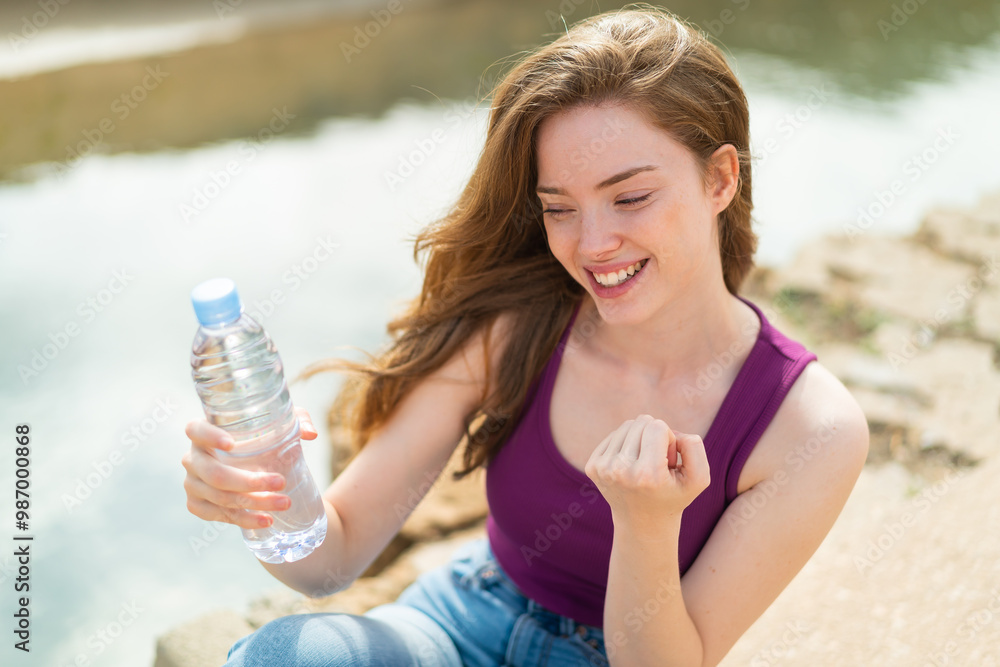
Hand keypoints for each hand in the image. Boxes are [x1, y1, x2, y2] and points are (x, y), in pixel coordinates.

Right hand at [181, 406, 318, 528]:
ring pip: (220, 497)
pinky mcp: (197, 504)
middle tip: (281, 483)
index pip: (195, 430)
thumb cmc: (262, 437)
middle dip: (249, 482)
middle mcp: (193, 457)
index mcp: (203, 432)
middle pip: (215, 474)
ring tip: (285, 503)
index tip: (232, 444)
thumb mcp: (280, 424)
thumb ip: (297, 420)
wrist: (253, 466)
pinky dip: (244, 519)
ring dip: (254, 503)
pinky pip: (218, 515)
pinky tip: (266, 519)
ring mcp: (192, 483)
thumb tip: (311, 434)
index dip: (209, 436)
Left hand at [584, 414, 709, 524]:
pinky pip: (614, 435)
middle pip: (641, 422)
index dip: (670, 439)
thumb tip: (672, 431)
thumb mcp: (698, 478)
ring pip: (627, 426)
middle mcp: (620, 470)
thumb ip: (695, 448)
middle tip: (657, 463)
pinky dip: (627, 444)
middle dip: (655, 437)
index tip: (668, 461)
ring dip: (641, 439)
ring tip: (645, 464)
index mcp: (647, 474)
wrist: (643, 523)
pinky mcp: (592, 466)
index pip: (657, 426)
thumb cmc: (673, 496)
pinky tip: (631, 465)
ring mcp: (603, 469)